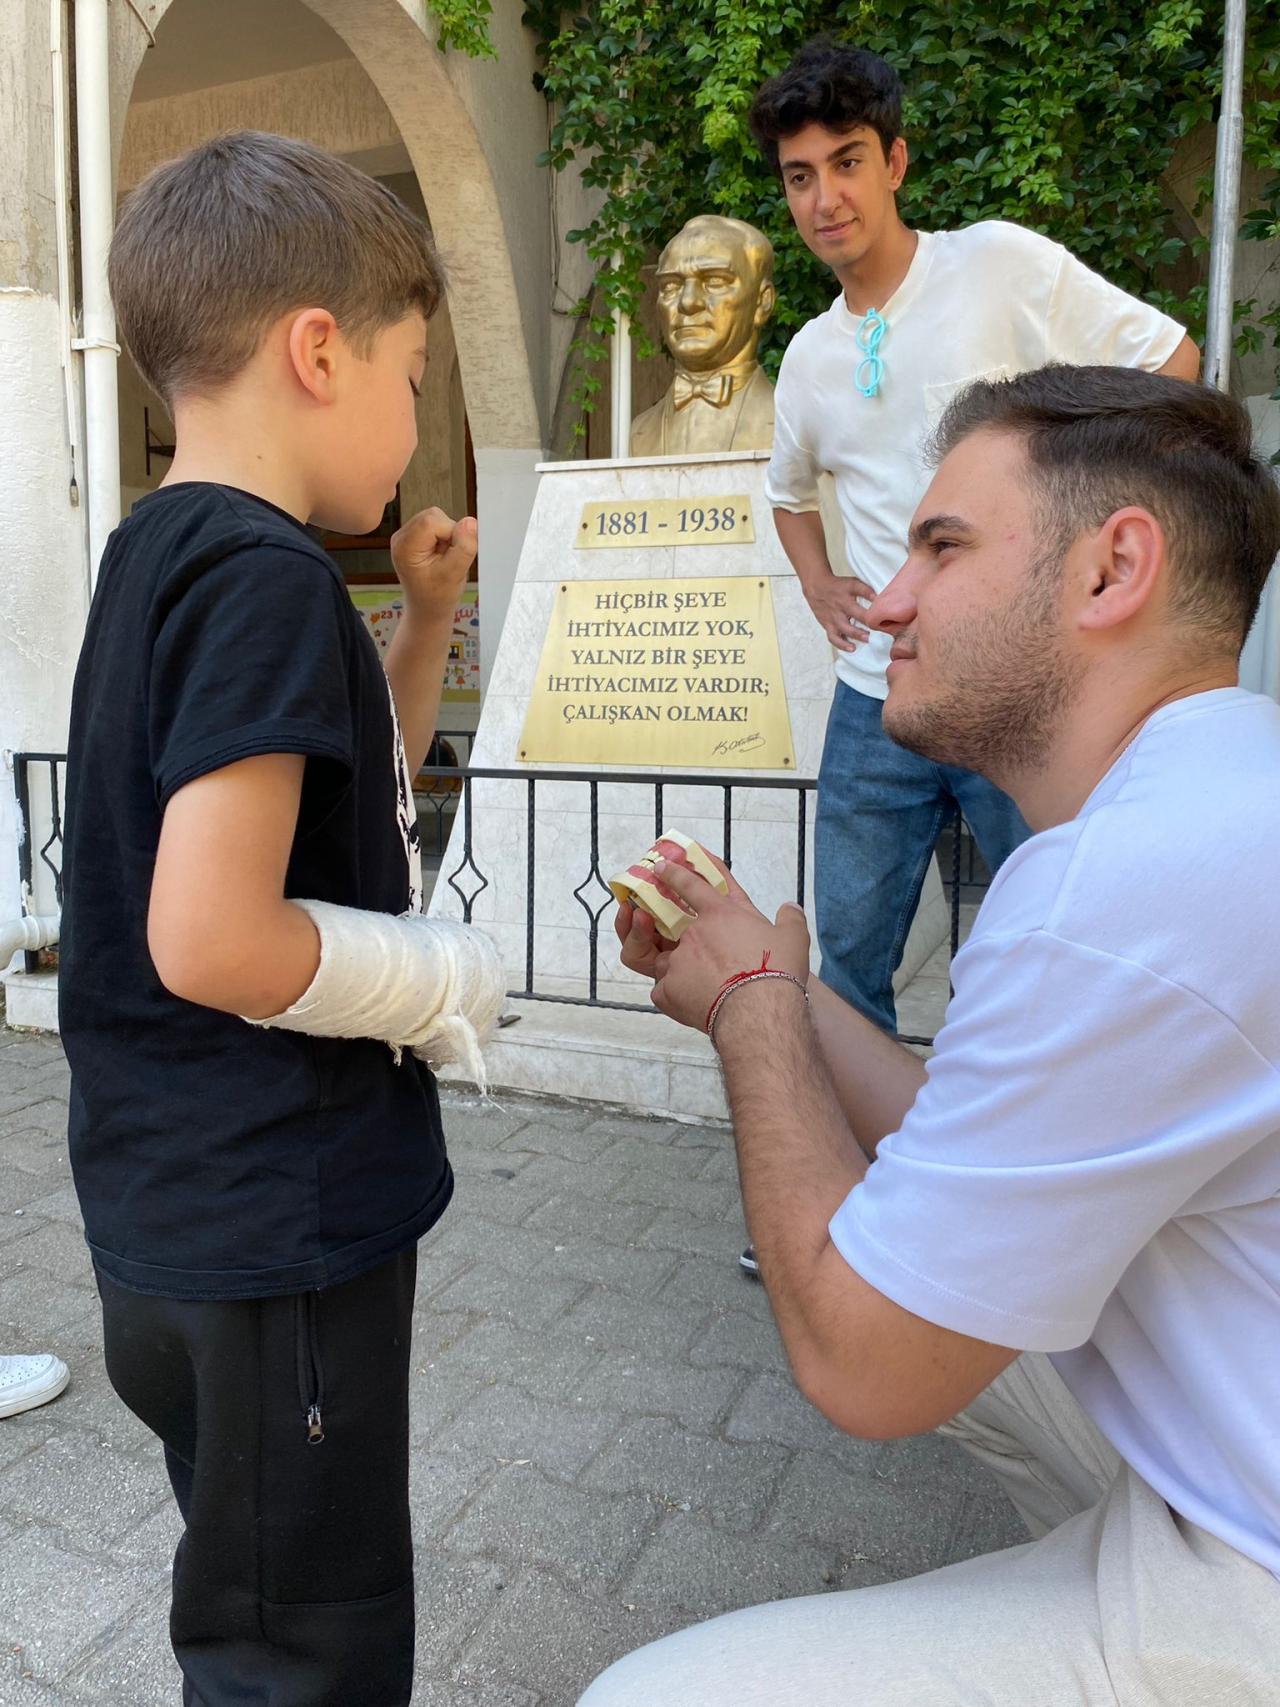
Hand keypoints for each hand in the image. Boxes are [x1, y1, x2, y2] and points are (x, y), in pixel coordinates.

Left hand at [390, 507, 476, 620]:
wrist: (427, 607)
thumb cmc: (437, 596)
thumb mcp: (454, 575)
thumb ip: (463, 548)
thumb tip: (470, 522)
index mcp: (405, 548)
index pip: (432, 522)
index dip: (451, 533)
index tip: (453, 554)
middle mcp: (401, 537)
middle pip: (433, 516)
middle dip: (449, 533)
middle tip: (448, 558)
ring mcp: (406, 535)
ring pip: (436, 517)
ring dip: (448, 535)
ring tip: (444, 557)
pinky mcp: (414, 535)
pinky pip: (435, 523)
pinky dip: (444, 536)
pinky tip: (441, 554)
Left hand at [622, 853, 810, 1033]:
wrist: (759, 1012)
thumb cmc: (776, 972)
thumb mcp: (793, 938)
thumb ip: (790, 919)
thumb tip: (791, 908)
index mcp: (719, 914)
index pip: (691, 885)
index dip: (675, 873)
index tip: (660, 867)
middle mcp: (692, 934)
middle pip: (680, 932)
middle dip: (689, 943)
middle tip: (712, 963)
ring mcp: (676, 962)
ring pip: (669, 962)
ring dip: (682, 970)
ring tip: (708, 987)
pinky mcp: (668, 991)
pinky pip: (664, 991)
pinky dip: (676, 997)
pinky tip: (696, 1004)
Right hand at [800, 569, 874, 651]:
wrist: (816, 587)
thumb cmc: (838, 587)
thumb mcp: (852, 582)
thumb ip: (866, 590)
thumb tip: (884, 600)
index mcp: (849, 589)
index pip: (861, 589)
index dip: (871, 594)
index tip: (879, 600)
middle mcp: (841, 602)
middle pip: (855, 611)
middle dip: (867, 620)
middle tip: (879, 627)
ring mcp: (834, 615)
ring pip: (845, 626)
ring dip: (857, 634)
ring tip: (868, 639)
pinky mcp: (827, 624)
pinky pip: (834, 636)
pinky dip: (842, 644)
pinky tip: (852, 648)